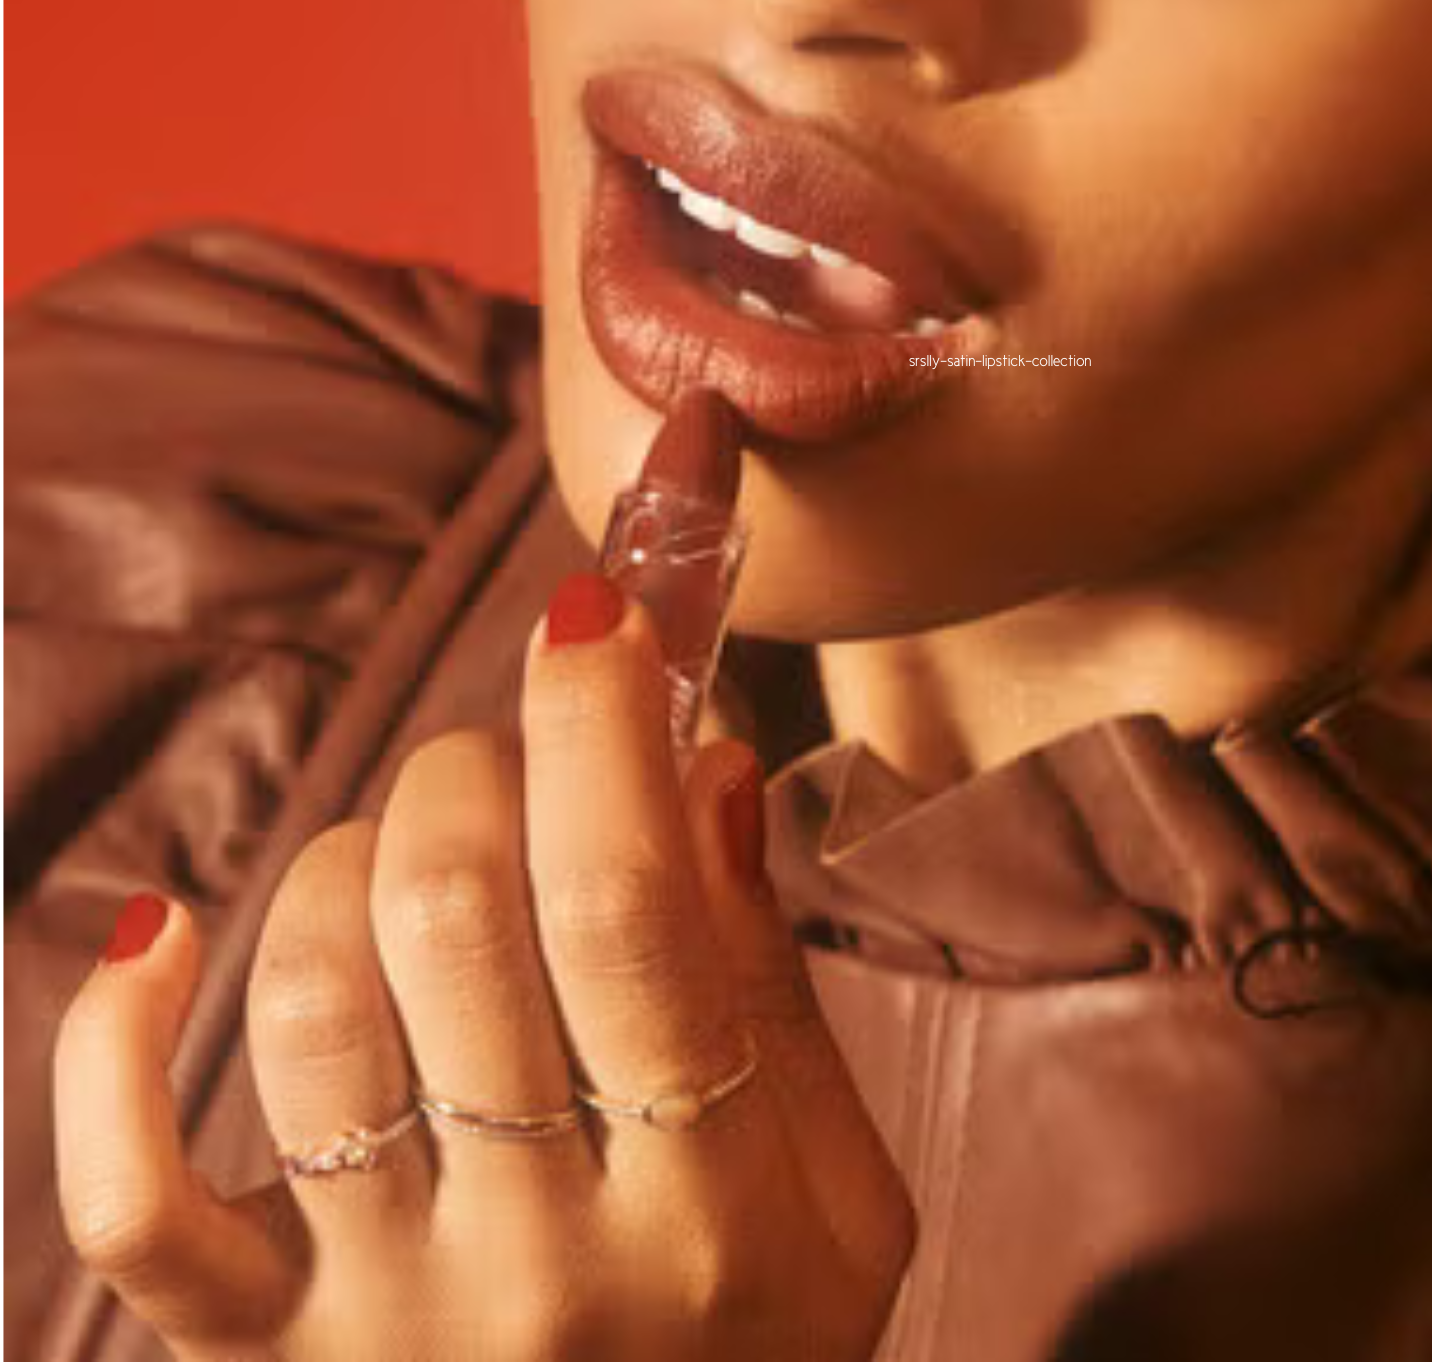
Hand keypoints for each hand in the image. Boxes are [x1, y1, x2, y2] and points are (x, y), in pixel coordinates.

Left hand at [53, 576, 915, 1360]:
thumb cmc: (754, 1355)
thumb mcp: (845, 1200)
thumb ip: (777, 985)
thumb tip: (706, 765)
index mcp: (709, 1210)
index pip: (628, 906)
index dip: (599, 725)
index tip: (597, 618)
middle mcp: (537, 1264)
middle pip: (453, 919)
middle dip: (478, 768)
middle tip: (515, 761)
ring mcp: (381, 1319)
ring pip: (311, 1005)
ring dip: (352, 859)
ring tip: (410, 857)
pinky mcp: (259, 1361)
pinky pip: (132, 1195)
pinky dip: (113, 1040)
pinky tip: (159, 933)